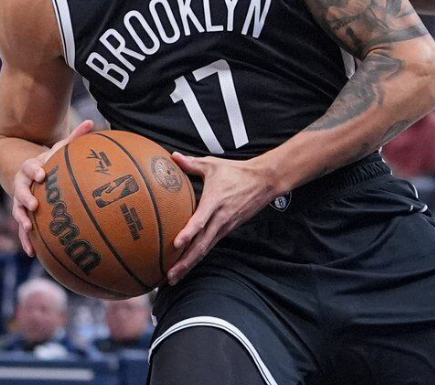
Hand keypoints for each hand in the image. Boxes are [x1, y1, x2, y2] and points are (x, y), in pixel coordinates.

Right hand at [10, 120, 94, 256]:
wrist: (33, 175)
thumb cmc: (53, 162)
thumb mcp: (61, 149)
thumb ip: (74, 137)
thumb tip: (91, 121)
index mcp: (31, 168)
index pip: (28, 167)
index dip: (34, 170)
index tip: (41, 173)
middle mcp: (23, 185)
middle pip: (19, 190)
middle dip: (25, 197)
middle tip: (34, 204)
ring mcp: (22, 202)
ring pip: (18, 211)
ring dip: (22, 220)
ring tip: (28, 229)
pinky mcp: (25, 217)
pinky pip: (24, 231)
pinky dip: (27, 241)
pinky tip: (32, 254)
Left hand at [167, 154, 277, 283]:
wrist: (264, 181)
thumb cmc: (237, 172)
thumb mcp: (213, 165)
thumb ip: (191, 163)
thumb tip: (172, 157)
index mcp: (215, 202)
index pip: (201, 220)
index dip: (189, 232)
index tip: (176, 244)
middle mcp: (220, 218)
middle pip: (202, 244)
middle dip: (185, 262)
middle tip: (170, 276)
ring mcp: (225, 226)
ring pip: (205, 249)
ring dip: (190, 264)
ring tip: (174, 278)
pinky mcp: (228, 229)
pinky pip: (211, 245)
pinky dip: (198, 257)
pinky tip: (188, 264)